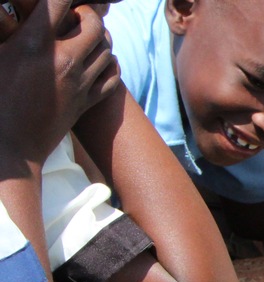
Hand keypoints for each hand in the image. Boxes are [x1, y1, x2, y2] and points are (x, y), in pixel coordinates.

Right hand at [0, 0, 118, 171]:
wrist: (9, 146)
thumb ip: (7, 33)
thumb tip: (6, 15)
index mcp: (34, 45)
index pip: (58, 2)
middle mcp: (63, 61)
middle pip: (93, 24)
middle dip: (86, 13)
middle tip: (74, 15)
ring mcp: (79, 83)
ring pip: (107, 49)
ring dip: (100, 38)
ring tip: (86, 36)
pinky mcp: (86, 103)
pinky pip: (112, 77)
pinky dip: (111, 64)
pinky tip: (101, 61)